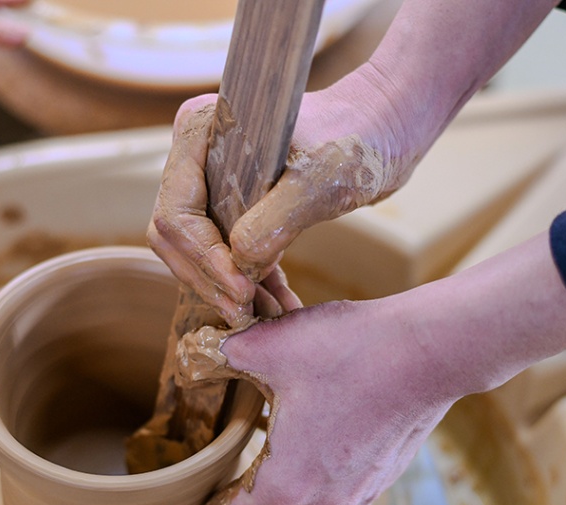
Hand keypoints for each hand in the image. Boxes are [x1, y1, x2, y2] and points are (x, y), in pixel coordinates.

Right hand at [147, 0, 560, 326]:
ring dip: (231, 290)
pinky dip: (251, 284)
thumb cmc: (357, 138)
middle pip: (179, 238)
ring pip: (201, 253)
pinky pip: (229, 255)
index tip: (242, 290)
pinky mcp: (238, 204)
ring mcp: (214, 181)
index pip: (177, 213)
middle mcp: (196, 155)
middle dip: (211, 281)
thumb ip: (274, 221)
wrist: (388, 126)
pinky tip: (280, 309)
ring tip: (269, 317)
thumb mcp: (320, 181)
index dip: (204, 259)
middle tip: (248, 315)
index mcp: (199, 132)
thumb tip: (237, 265)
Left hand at [169, 233, 565, 504]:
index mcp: (285, 482)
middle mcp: (324, 501)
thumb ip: (222, 353)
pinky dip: (329, 504)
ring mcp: (363, 492)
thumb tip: (198, 349)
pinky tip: (320, 470)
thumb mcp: (268, 346)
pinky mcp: (389, 474)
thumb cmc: (346, 352)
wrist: (428, 351)